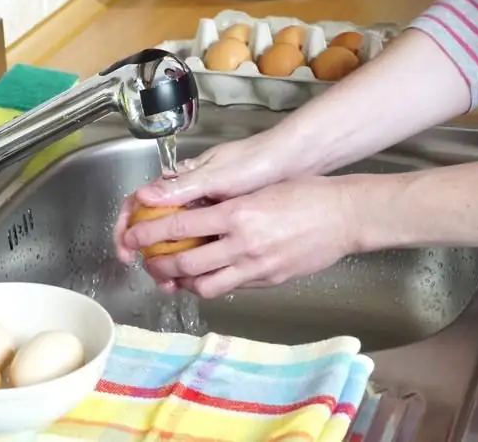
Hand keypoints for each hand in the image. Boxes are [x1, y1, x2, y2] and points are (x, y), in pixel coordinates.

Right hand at [113, 135, 296, 264]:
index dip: (127, 227)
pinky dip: (195, 265)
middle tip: (153, 276)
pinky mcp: (224, 226)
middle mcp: (188, 198)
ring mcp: (205, 213)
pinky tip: (198, 278)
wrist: (296, 163)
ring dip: (170, 265)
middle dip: (147, 254)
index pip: (139, 203)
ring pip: (176, 243)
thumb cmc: (256, 161)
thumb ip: (181, 187)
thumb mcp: (217, 175)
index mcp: (180, 182)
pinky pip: (201, 248)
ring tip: (173, 284)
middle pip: (153, 229)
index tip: (127, 249)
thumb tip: (142, 197)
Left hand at [119, 176, 359, 297]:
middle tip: (148, 262)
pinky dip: (211, 285)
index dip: (149, 233)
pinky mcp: (269, 281)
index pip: (179, 226)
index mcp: (237, 213)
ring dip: (183, 283)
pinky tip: (206, 277)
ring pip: (205, 285)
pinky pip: (230, 288)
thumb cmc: (305, 194)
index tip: (132, 236)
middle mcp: (243, 243)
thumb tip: (189, 211)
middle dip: (159, 266)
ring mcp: (257, 266)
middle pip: (185, 264)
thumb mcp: (256, 189)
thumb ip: (222, 203)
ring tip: (174, 276)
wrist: (346, 216)